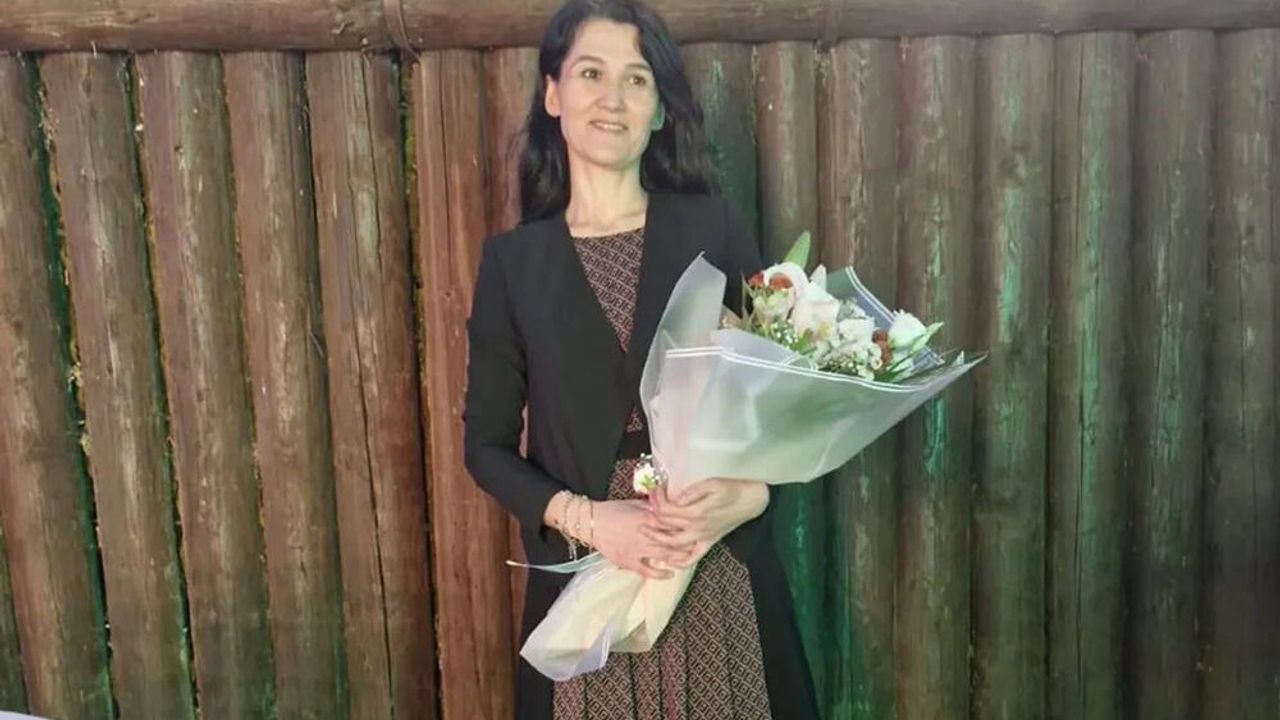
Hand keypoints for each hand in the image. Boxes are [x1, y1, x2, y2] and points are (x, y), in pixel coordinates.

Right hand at [590, 499, 697, 579]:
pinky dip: (660, 574)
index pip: (673, 523)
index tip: (696, 528)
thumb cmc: (612, 510)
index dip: (686, 527)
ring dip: (678, 558)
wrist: (591, 523)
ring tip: (688, 559)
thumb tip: (666, 505)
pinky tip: (670, 574)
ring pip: (664, 556)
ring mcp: (638, 549)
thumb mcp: (634, 503)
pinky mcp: (628, 561)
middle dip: (687, 543)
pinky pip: (647, 571)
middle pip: (673, 541)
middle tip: (698, 545)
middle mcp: (646, 534)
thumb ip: (651, 506)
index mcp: (648, 518)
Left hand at [647, 479, 768, 567]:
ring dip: (657, 539)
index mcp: (696, 512)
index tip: (655, 489)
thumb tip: (676, 498)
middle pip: (665, 525)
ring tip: (644, 531)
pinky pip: (693, 557)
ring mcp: (702, 537)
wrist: (752, 501)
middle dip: (651, 516)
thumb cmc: (733, 489)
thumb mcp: (713, 483)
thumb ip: (692, 492)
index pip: (667, 509)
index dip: (657, 499)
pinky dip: (680, 561)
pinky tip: (669, 559)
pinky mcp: (709, 542)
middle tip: (644, 507)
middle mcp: (697, 527)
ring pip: (673, 544)